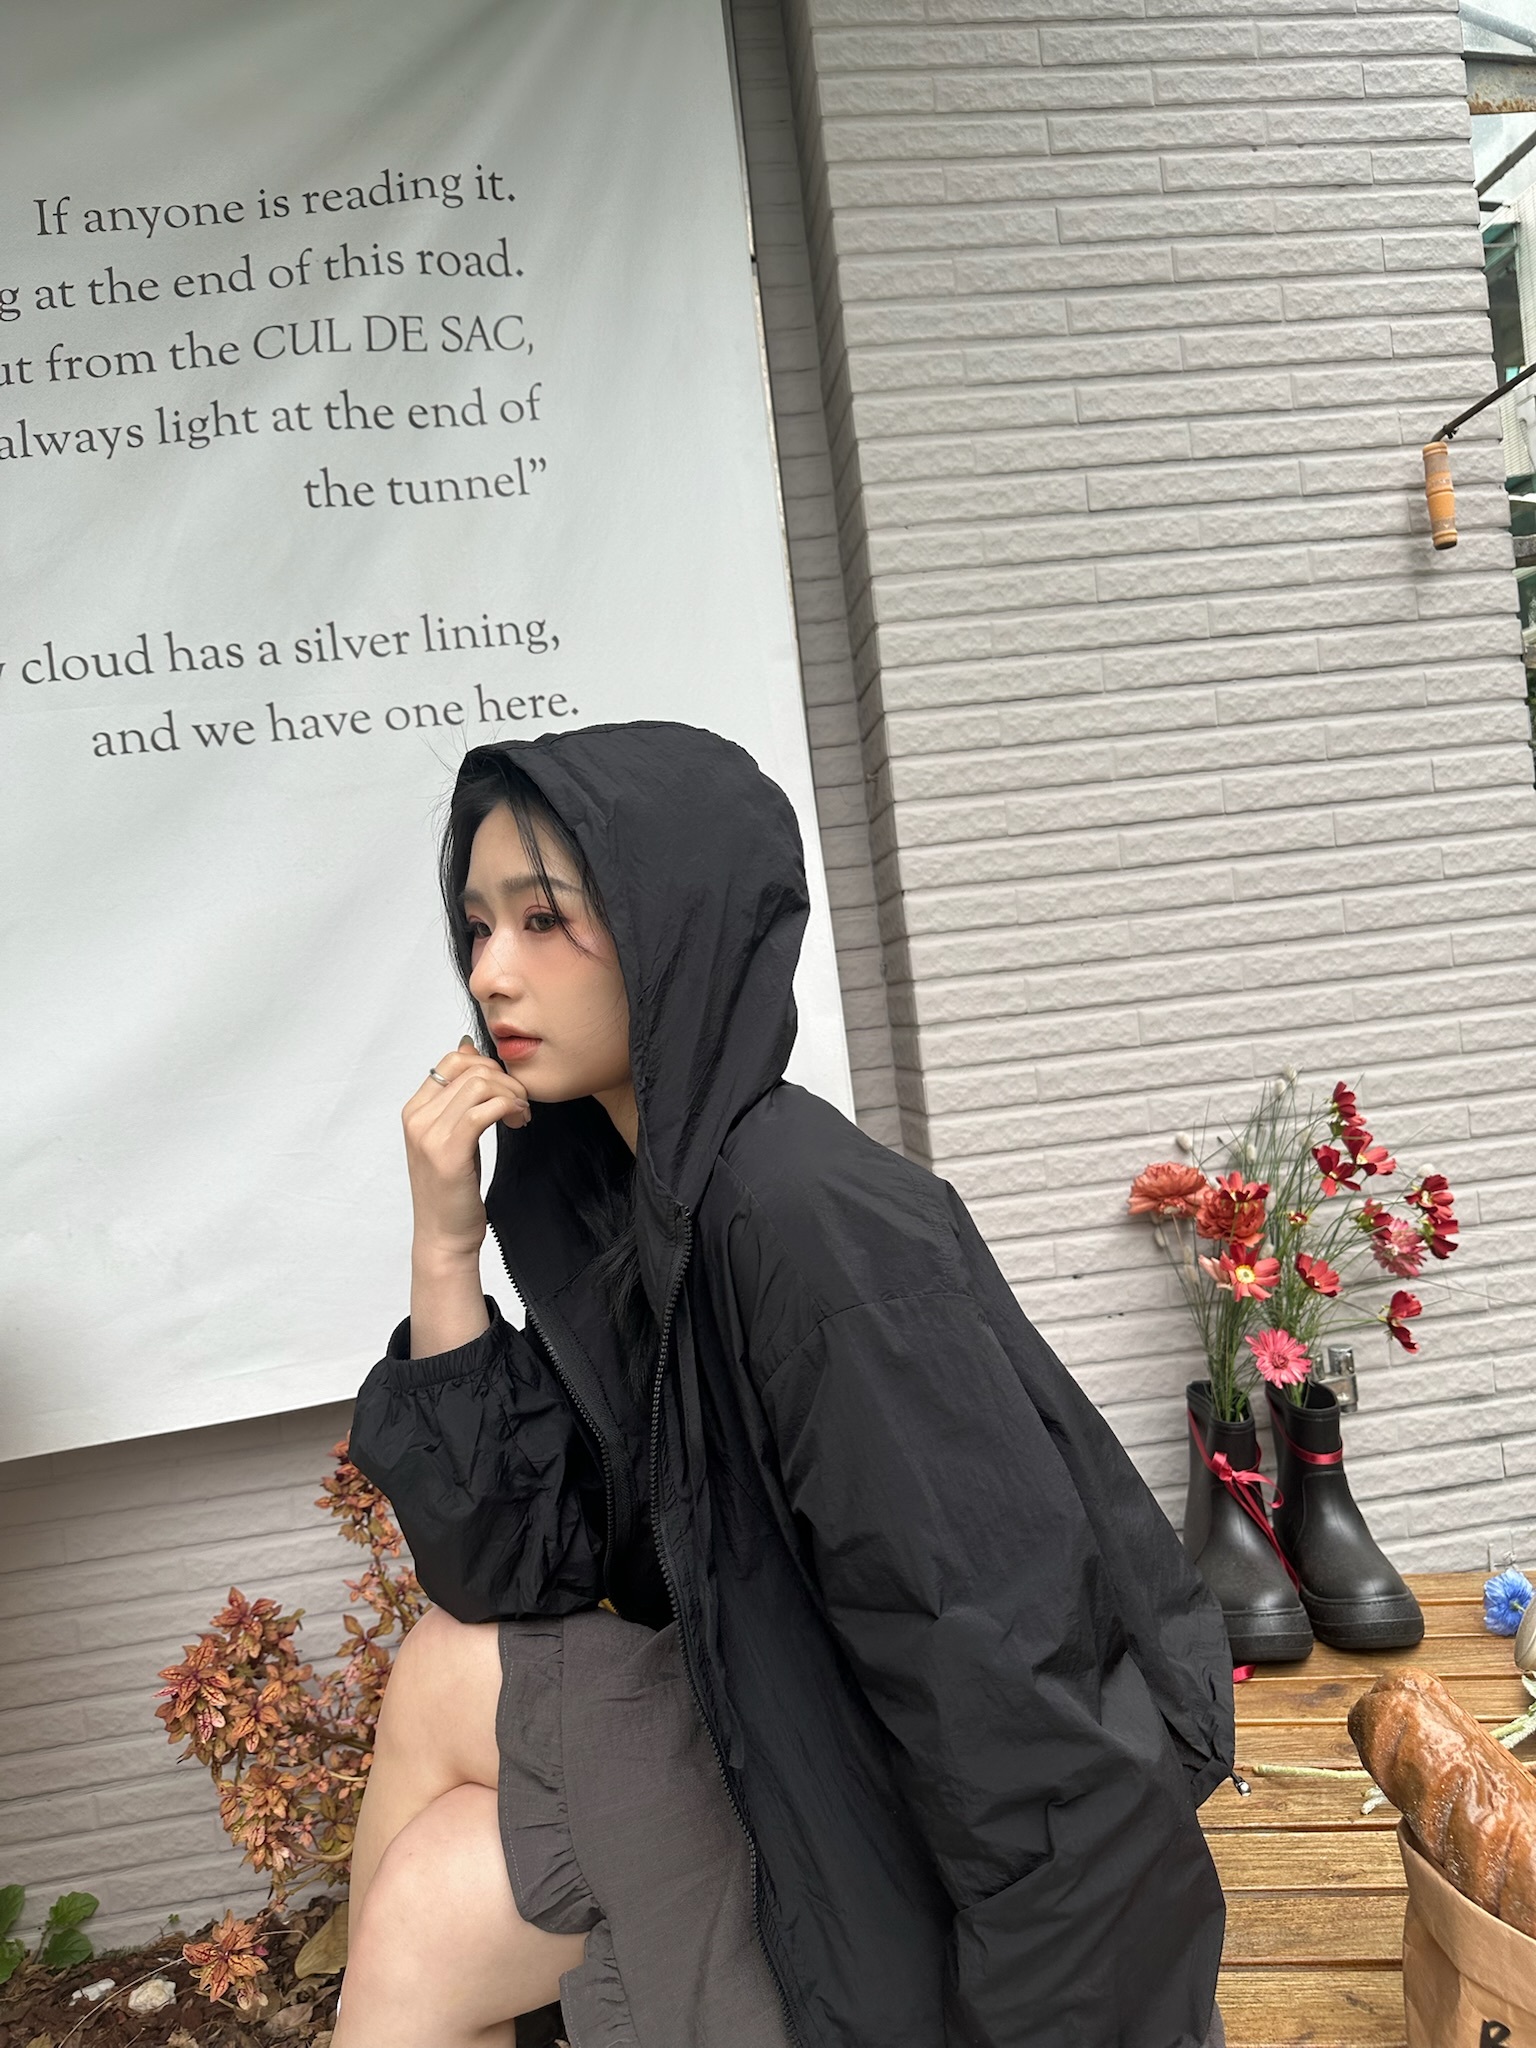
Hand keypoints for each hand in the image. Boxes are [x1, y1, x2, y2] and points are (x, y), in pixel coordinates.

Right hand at [402, 1036, 529, 1265]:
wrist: (443, 1236)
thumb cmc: (451, 1188)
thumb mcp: (452, 1135)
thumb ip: (457, 1095)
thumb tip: (467, 1045)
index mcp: (414, 1110)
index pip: (453, 1059)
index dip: (489, 1066)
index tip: (506, 1090)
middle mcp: (417, 1118)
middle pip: (471, 1068)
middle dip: (506, 1080)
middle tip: (520, 1105)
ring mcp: (430, 1135)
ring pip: (481, 1084)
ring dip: (512, 1094)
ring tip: (521, 1116)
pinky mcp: (449, 1152)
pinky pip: (486, 1110)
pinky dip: (511, 1108)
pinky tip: (519, 1123)